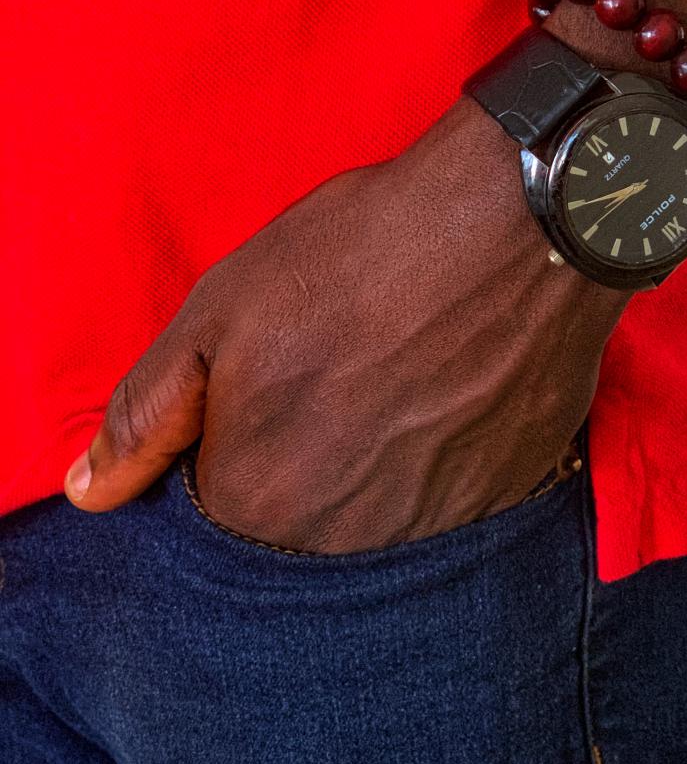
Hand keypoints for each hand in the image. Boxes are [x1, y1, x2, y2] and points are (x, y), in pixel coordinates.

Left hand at [64, 99, 627, 550]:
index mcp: (262, 502)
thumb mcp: (221, 311)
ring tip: (393, 379)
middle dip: (300, 464)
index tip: (265, 390)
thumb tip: (90, 493)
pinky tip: (446, 392)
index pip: (215, 517)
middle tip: (336, 376)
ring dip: (371, 467)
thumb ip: (148, 413)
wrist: (518, 222)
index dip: (230, 449)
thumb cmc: (359, 256)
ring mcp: (436, 527)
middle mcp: (348, 542)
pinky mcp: (506, 497)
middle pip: (298, 530)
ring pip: (374, 522)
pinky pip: (447, 506)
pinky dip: (436, 462)